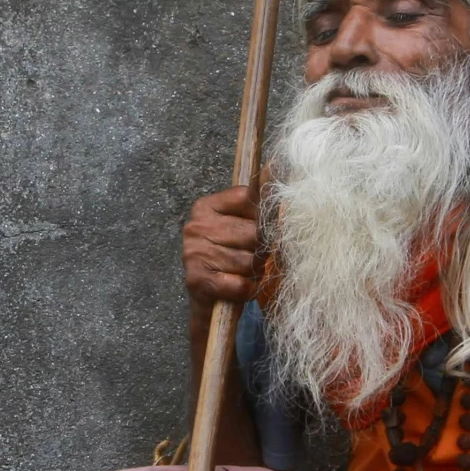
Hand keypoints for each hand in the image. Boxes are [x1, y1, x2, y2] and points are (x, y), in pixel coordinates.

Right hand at [183, 184, 261, 312]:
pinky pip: (239, 283)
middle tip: (252, 260)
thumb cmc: (232, 261)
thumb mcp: (244, 225)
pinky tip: (238, 288)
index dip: (262, 218)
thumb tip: (276, 164)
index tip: (256, 231)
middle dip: (260, 250)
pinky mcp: (196, 280)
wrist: (210, 306)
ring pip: (249, 260)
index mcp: (206, 206)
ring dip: (253, 273)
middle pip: (253, 233)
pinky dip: (246, 290)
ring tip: (243, 275)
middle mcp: (196, 226)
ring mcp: (194, 253)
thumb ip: (259, 200)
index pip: (249, 198)